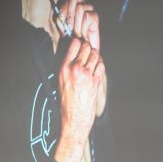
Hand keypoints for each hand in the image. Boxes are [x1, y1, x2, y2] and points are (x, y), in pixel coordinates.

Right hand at [58, 0, 106, 116]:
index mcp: (64, 68)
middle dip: (89, 48)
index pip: (74, 45)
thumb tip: (75, 56)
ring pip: (96, 55)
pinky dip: (100, 65)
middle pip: (86, 48)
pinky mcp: (96, 82)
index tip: (81, 43)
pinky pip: (101, 66)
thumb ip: (68, 67)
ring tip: (93, 59)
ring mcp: (87, 75)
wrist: (74, 118)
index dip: (79, 43)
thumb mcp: (61, 81)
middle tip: (89, 51)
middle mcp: (76, 69)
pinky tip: (97, 68)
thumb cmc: (66, 102)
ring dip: (96, 56)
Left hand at [60, 0, 100, 50]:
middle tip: (69, 28)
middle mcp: (81, 3)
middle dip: (69, 13)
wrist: (84, 49)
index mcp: (72, 3)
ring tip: (77, 34)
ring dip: (76, 24)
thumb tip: (60, 16)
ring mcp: (89, 8)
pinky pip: (86, 17)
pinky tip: (83, 35)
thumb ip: (60, 20)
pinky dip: (83, 28)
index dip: (64, 6)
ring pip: (80, 7)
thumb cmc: (73, 38)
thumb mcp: (62, 27)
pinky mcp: (95, 16)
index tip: (62, 19)